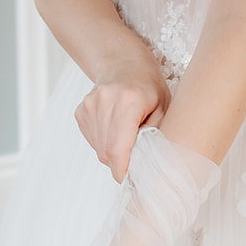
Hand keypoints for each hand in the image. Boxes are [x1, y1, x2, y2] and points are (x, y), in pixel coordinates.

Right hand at [75, 56, 169, 181]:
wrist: (124, 65)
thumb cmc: (149, 88)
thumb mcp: (164, 109)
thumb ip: (156, 137)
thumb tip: (147, 169)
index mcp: (129, 100)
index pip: (117, 146)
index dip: (122, 169)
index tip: (130, 180)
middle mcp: (105, 100)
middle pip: (106, 151)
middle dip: (121, 163)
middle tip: (136, 159)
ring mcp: (89, 104)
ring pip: (98, 148)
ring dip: (113, 154)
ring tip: (128, 139)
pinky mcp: (81, 111)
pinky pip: (92, 140)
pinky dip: (104, 143)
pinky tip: (116, 130)